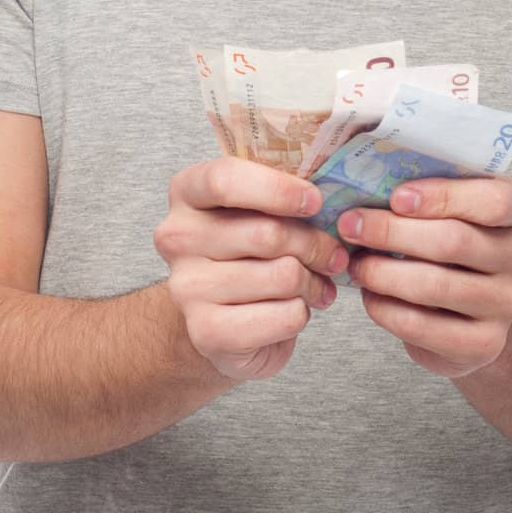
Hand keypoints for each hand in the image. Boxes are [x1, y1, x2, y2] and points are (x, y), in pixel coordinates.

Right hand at [155, 157, 346, 382]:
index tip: (316, 202)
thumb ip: (282, 193)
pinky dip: (303, 313)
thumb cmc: (247, 252)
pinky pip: (285, 316)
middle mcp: (177, 238)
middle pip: (267, 233)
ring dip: (314, 282)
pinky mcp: (206, 332)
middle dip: (315, 244)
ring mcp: (187, 288)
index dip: (278, 190)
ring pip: (283, 276)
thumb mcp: (257, 209)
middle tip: (334, 254)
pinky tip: (296, 309)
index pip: (224, 180)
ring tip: (317, 284)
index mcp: (187, 192)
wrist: (219, 320)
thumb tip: (333, 200)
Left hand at [336, 176, 511, 378]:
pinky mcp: (485, 344)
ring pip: (435, 285)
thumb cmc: (454, 241)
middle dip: (392, 232)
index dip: (442, 197)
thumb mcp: (453, 206)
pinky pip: (424, 327)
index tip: (395, 197)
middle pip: (454, 241)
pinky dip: (387, 310)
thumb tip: (364, 176)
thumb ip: (425, 189)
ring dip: (383, 273)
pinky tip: (370, 296)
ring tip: (355, 264)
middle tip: (350, 225)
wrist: (476, 308)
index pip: (494, 201)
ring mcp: (507, 303)